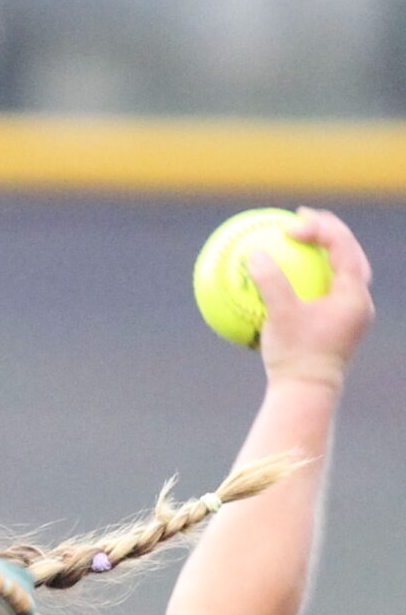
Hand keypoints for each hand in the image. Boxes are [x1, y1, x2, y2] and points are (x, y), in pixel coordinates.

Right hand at [250, 207, 374, 392]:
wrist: (307, 395)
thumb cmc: (295, 358)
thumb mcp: (279, 316)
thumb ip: (269, 281)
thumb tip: (254, 252)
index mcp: (353, 293)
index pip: (342, 245)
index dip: (317, 228)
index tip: (289, 227)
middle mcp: (360, 301)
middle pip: (349, 252)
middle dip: (327, 231)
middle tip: (300, 219)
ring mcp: (352, 314)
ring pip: (344, 271)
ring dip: (323, 253)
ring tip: (300, 242)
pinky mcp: (340, 326)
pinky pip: (329, 291)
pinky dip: (313, 277)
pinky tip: (290, 278)